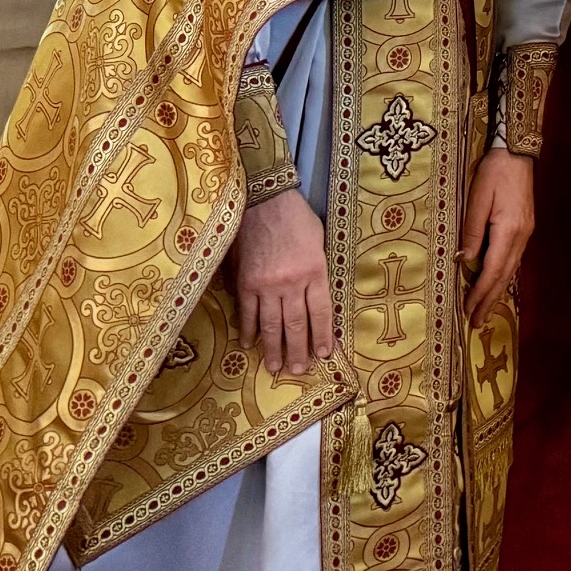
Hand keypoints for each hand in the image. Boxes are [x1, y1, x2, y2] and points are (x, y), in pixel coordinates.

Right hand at [234, 188, 333, 377]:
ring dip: (273, 348)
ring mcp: (266, 285)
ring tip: (275, 367)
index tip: (325, 354)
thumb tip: (316, 300)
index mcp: (315, 271)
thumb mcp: (319, 242)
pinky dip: (248, 330)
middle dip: (298, 350)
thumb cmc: (297, 218)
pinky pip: (247, 312)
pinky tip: (249, 344)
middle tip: (298, 370)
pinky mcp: (246, 282)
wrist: (265, 201)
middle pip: (296, 325)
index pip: (321, 312)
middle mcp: (291, 283)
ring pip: (271, 325)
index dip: (323, 336)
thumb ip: (317, 271)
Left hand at [461, 149, 537, 322]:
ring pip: (511, 269)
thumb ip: (472, 230)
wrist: (517, 152)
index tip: (469, 311)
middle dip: (491, 300)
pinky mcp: (526, 227)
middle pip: (505, 275)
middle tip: (478, 322)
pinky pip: (514, 258)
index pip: (492, 270)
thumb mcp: (477, 199)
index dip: (480, 293)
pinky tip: (498, 281)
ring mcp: (526, 232)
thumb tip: (464, 260)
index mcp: (509, 230)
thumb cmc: (494, 172)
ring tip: (487, 309)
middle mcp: (521, 236)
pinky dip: (505, 275)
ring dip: (498, 290)